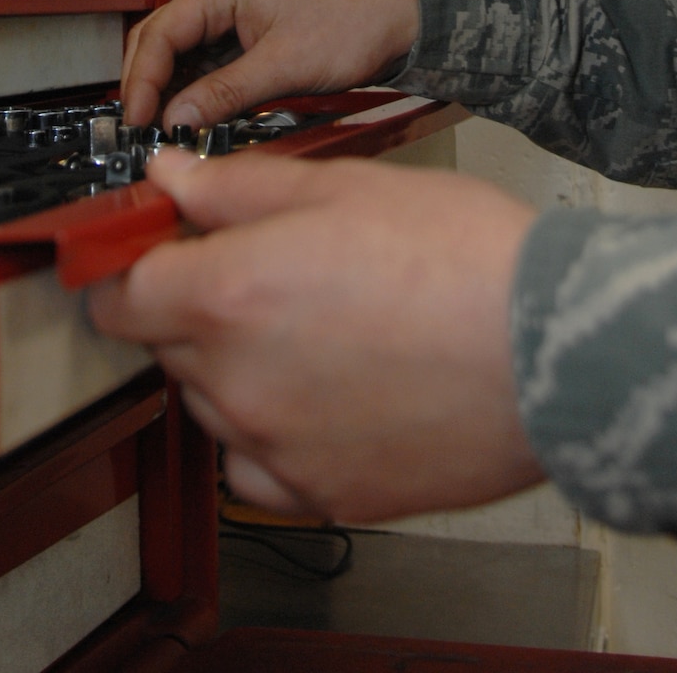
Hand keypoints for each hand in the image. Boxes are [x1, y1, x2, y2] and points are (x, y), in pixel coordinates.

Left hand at [88, 149, 543, 522]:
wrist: (558, 348)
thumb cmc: (465, 261)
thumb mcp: (342, 187)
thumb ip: (238, 189)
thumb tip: (172, 180)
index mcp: (230, 295)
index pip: (118, 295)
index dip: (128, 267)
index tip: (148, 254)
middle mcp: (238, 381)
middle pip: (165, 345)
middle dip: (197, 306)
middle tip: (268, 272)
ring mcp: (276, 447)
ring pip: (213, 403)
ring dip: (237, 367)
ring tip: (323, 326)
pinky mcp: (322, 495)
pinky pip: (258, 467)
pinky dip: (274, 433)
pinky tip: (329, 392)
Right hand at [121, 0, 419, 129]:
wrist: (397, 22)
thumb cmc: (352, 25)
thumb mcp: (285, 66)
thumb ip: (225, 92)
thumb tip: (178, 116)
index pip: (162, 31)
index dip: (143, 79)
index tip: (138, 118)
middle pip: (161, 38)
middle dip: (147, 83)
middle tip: (141, 127)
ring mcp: (233, 12)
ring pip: (181, 52)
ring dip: (170, 88)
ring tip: (164, 127)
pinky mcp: (246, 33)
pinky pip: (206, 60)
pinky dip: (195, 88)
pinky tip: (193, 114)